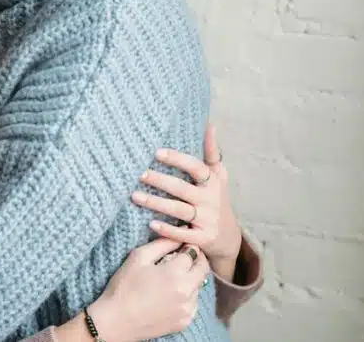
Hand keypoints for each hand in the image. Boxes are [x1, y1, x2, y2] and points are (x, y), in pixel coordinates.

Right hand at [86, 239, 209, 341]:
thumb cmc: (124, 287)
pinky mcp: (185, 321)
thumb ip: (163, 243)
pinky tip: (171, 294)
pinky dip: (188, 295)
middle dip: (196, 259)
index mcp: (175, 273)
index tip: (181, 245)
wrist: (116, 322)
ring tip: (172, 278)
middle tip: (183, 257)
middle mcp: (186, 292)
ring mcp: (187, 309)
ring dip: (191, 278)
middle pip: (203, 269)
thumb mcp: (139, 257)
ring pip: (199, 286)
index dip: (188, 246)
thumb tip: (179, 235)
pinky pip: (194, 303)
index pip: (193, 252)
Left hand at [132, 122, 242, 278]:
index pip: (195, 167)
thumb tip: (209, 125)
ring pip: (178, 210)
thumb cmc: (217, 199)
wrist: (229, 237)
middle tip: (138, 173)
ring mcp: (207, 220)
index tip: (156, 152)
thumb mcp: (220, 175)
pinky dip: (167, 229)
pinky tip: (150, 223)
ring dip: (156, 203)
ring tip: (134, 196)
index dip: (177, 159)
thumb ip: (212, 152)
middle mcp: (211, 199)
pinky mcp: (203, 238)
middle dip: (159, 180)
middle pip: (182, 188)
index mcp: (213, 181)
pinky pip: (182, 233)